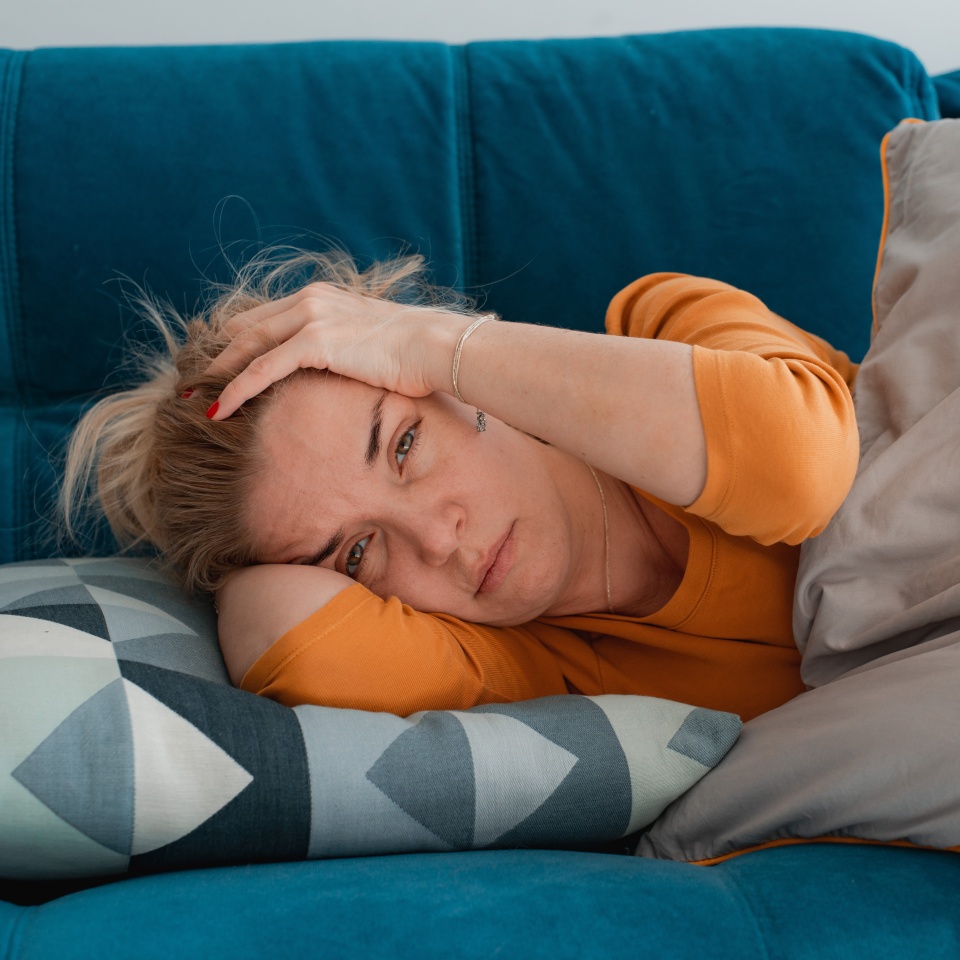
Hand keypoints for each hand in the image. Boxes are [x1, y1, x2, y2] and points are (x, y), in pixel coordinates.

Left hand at [204, 283, 463, 418]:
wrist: (437, 346)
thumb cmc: (416, 352)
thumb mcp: (373, 341)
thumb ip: (347, 346)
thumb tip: (347, 367)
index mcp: (321, 297)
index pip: (264, 316)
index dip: (236, 341)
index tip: (217, 364)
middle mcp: (310, 299)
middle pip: (246, 327)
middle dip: (216, 354)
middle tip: (192, 380)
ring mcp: (310, 317)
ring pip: (247, 346)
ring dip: (217, 373)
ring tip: (193, 396)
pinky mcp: (314, 341)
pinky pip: (261, 369)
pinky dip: (235, 390)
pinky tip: (218, 410)